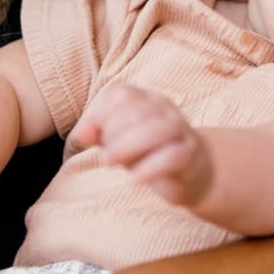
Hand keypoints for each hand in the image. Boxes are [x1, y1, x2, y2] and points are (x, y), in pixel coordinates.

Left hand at [71, 84, 212, 205]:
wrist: (192, 172)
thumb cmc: (148, 152)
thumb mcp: (118, 140)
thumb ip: (97, 133)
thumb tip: (81, 134)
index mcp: (146, 98)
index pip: (119, 94)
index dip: (99, 115)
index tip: (89, 139)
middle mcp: (165, 108)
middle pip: (135, 112)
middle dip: (112, 134)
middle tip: (104, 157)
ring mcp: (181, 130)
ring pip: (156, 130)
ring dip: (126, 147)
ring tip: (109, 164)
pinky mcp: (190, 155)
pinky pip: (172, 157)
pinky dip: (150, 168)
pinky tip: (134, 179)